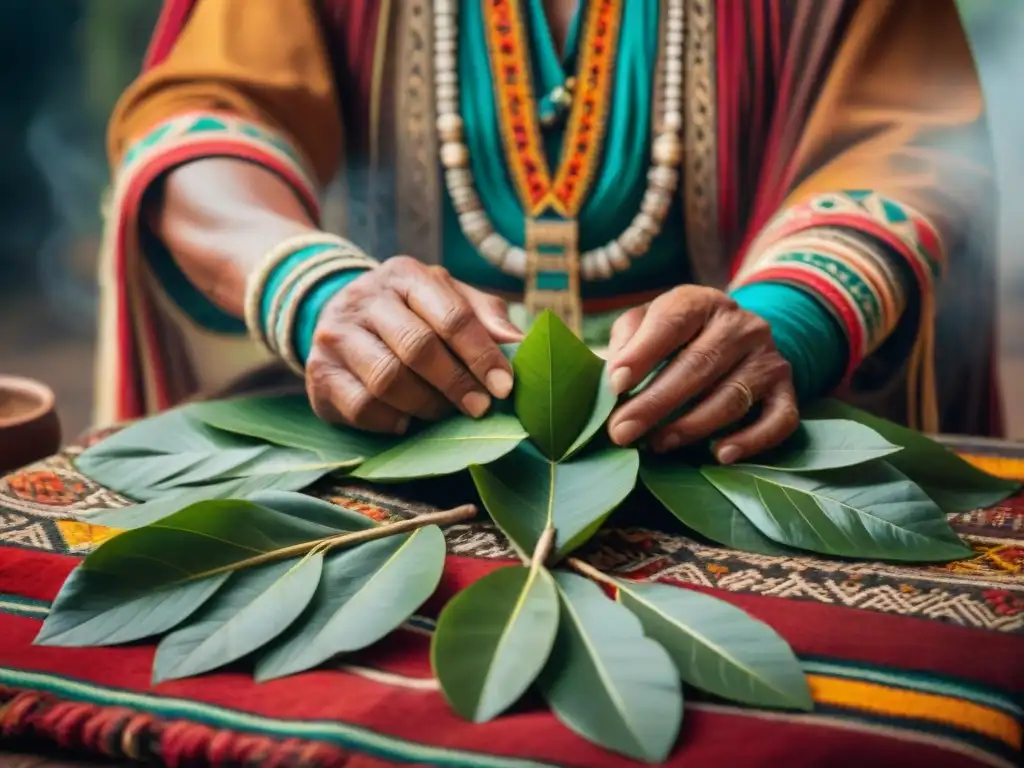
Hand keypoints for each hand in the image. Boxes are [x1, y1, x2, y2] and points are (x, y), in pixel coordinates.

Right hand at [305, 257, 522, 431]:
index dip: (481, 354)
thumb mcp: (447, 299)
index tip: (504, 386)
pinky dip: (391, 420)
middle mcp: (365, 298)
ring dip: (425, 405)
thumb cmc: (410, 312)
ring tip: (444, 412)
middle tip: (480, 408)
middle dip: (456, 383)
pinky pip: (362, 407)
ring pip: (388, 380)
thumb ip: (484, 315)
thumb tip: (519, 342)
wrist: (339, 316)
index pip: (451, 315)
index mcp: (405, 275)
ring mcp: (336, 335)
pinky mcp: (319, 373)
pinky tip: (406, 420)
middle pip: (418, 347)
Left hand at [605, 286, 798, 463]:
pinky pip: (778, 419)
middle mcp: (741, 325)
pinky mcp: (786, 390)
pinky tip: (721, 455)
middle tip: (622, 431)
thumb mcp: (648, 323)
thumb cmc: (677, 336)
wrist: (738, 337)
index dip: (643, 353)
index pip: (672, 321)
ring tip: (657, 444)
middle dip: (656, 403)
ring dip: (692, 425)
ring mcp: (768, 357)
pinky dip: (752, 440)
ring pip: (733, 396)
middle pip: (699, 364)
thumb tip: (614, 379)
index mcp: (701, 302)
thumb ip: (627, 341)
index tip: (616, 385)